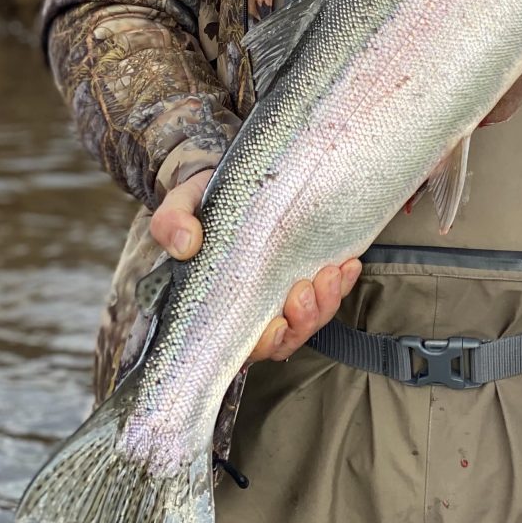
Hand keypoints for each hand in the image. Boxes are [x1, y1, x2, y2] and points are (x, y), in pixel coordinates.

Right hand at [149, 169, 362, 361]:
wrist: (230, 179)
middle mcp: (258, 305)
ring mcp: (286, 290)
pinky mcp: (310, 269)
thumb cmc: (203, 201)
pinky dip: (344, 282)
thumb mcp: (182, 204)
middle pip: (286, 337)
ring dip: (327, 302)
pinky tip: (348, 264)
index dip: (264, 343)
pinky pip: (333, 291)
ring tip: (331, 273)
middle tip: (304, 289)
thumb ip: (173, 222)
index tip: (276, 324)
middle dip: (302, 321)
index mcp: (223, 304)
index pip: (245, 344)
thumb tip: (184, 244)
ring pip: (313, 319)